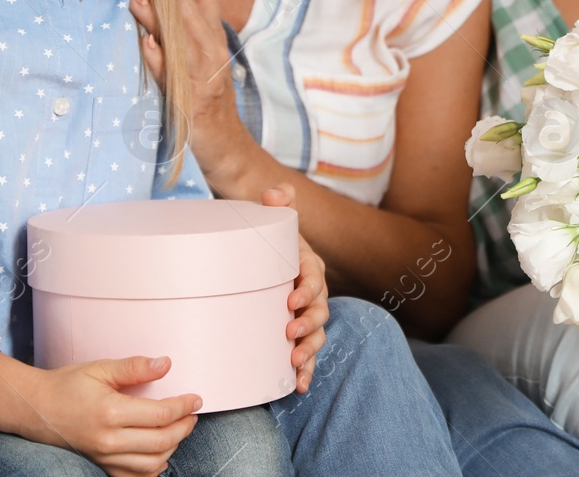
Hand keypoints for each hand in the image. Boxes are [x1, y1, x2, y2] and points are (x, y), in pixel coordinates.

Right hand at [0, 355, 199, 476]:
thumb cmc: (67, 385)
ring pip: (152, 464)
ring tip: (178, 429)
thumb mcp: (99, 369)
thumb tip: (165, 363)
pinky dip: (153, 468)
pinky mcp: (100, 466)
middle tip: (191, 415)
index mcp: (109, 412)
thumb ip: (134, 367)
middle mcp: (108, 440)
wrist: (36, 409)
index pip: (160, 415)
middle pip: (161, 442)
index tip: (196, 399)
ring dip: (172, 448)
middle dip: (183, 428)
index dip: (183, 407)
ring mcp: (104, 457)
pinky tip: (160, 453)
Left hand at [128, 0, 257, 178]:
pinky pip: (176, 77)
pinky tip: (147, 44)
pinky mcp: (193, 104)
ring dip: (157, 16)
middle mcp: (213, 55)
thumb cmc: (208, 106)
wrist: (227, 152)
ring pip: (184, 38)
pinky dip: (162, 59)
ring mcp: (205, 79)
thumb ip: (184, 37)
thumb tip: (156, 6)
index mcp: (215, 42)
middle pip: (195, 9)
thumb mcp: (201, 65)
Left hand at [262, 183, 328, 391]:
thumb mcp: (270, 218)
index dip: (307, 290)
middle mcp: (312, 292)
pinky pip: (307, 354)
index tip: (291, 301)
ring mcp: (307, 315)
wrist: (258, 256)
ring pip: (316, 335)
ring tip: (295, 361)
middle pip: (319, 311)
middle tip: (290, 333)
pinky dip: (306, 370)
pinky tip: (297, 385)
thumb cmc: (266, 240)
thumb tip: (276, 193)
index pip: (313, 278)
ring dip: (309, 350)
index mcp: (307, 265)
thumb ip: (276, 202)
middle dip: (308, 325)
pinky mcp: (298, 333)